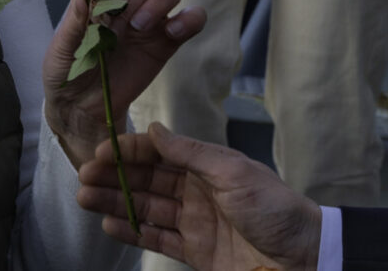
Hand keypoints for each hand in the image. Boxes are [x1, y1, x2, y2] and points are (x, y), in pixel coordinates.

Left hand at [43, 0, 206, 166]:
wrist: (85, 107)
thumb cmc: (68, 73)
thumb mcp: (61, 51)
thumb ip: (74, 25)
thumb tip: (82, 0)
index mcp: (94, 0)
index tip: (98, 19)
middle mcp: (123, 5)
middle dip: (131, 1)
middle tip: (119, 29)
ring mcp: (149, 21)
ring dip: (160, 2)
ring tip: (140, 27)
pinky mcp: (167, 41)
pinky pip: (192, 18)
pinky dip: (191, 18)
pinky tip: (173, 33)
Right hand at [78, 123, 321, 270]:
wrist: (304, 258)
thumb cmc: (275, 209)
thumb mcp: (233, 172)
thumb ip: (191, 152)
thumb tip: (155, 129)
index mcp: (208, 167)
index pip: (160, 153)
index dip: (130, 151)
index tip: (102, 151)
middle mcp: (197, 191)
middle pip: (147, 181)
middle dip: (114, 176)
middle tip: (83, 176)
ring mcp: (195, 222)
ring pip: (145, 208)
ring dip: (114, 202)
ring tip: (84, 198)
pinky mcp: (195, 252)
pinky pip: (156, 239)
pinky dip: (132, 232)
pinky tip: (109, 224)